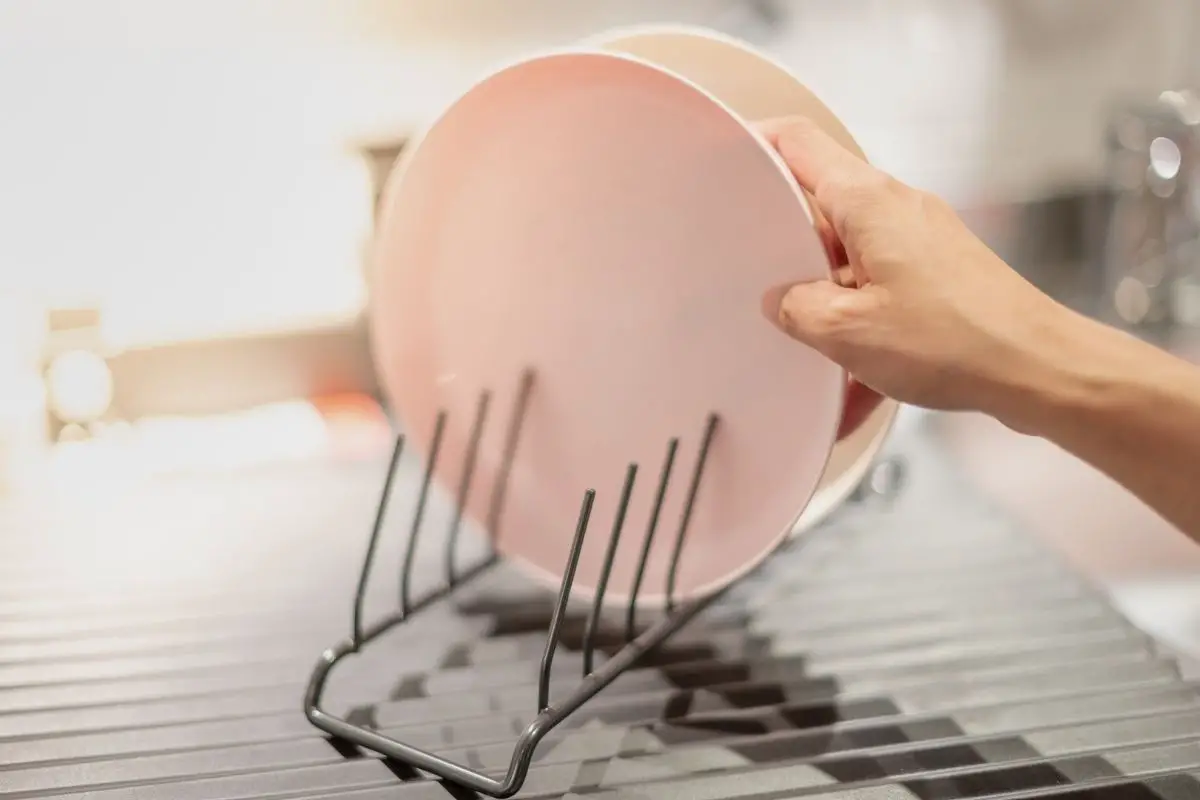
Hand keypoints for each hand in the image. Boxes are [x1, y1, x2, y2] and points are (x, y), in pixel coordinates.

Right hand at [757, 117, 1070, 417]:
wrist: (1039, 368)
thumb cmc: (957, 340)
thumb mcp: (848, 331)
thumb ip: (797, 309)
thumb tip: (782, 301)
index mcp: (868, 202)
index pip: (799, 143)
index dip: (755, 146)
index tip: (723, 168)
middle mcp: (895, 210)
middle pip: (819, 211)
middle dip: (785, 256)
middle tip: (756, 289)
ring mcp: (918, 242)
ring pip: (847, 263)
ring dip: (826, 309)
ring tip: (813, 355)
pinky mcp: (936, 275)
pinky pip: (879, 296)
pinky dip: (861, 336)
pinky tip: (854, 390)